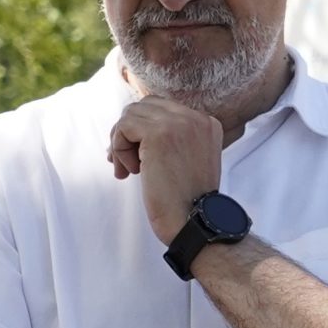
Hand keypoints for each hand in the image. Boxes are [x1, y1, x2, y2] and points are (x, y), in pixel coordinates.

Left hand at [108, 95, 225, 243]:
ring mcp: (179, 123)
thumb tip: (130, 127)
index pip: (162, 109)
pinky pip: (124, 127)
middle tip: (125, 163)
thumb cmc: (186, 199)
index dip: (142, 132)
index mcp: (207, 123)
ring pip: (131, 115)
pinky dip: (120, 149)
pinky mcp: (159, 133)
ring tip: (130, 170)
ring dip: (123, 143)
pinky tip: (132, 171)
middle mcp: (196, 117)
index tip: (136, 158)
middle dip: (128, 134)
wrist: (194, 220)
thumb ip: (172, 138)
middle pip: (144, 107)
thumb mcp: (188, 158)